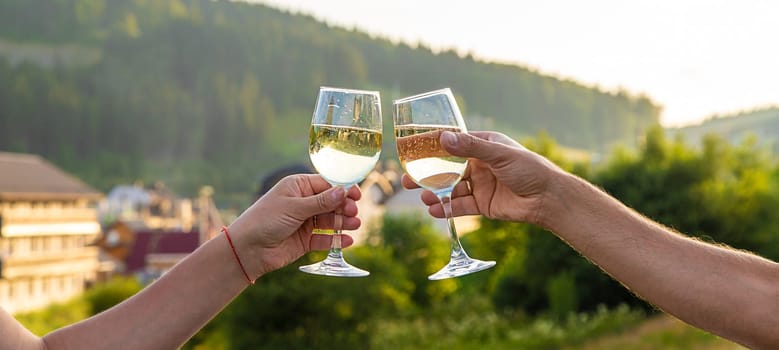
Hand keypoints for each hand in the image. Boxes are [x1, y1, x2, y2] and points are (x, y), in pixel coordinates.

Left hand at [228, 174, 360, 276]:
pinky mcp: (305, 240)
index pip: (326, 184)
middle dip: (344, 207)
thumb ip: (320, 202)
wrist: (247, 250)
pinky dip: (336, 240)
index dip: (342, 189)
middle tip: (353, 213)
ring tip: (354, 225)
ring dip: (342, 223)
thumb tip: (343, 191)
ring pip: (330, 220)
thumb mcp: (294, 208)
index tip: (356, 194)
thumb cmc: (265, 220)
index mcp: (298, 187)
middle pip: (331, 203)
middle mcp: (303, 203)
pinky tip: (346, 240)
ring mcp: (305, 222)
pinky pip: (324, 239)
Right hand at [402, 131, 562, 224]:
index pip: (453, 144)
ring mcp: (480, 185)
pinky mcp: (482, 205)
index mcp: (484, 146)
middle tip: (407, 180)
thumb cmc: (529, 169)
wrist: (548, 199)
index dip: (432, 148)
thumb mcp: (499, 154)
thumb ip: (470, 147)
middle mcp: (479, 164)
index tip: (413, 151)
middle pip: (447, 169)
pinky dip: (446, 209)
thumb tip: (443, 138)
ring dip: (435, 193)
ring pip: (451, 189)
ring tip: (423, 197)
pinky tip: (434, 210)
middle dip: (427, 175)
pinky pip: (459, 206)